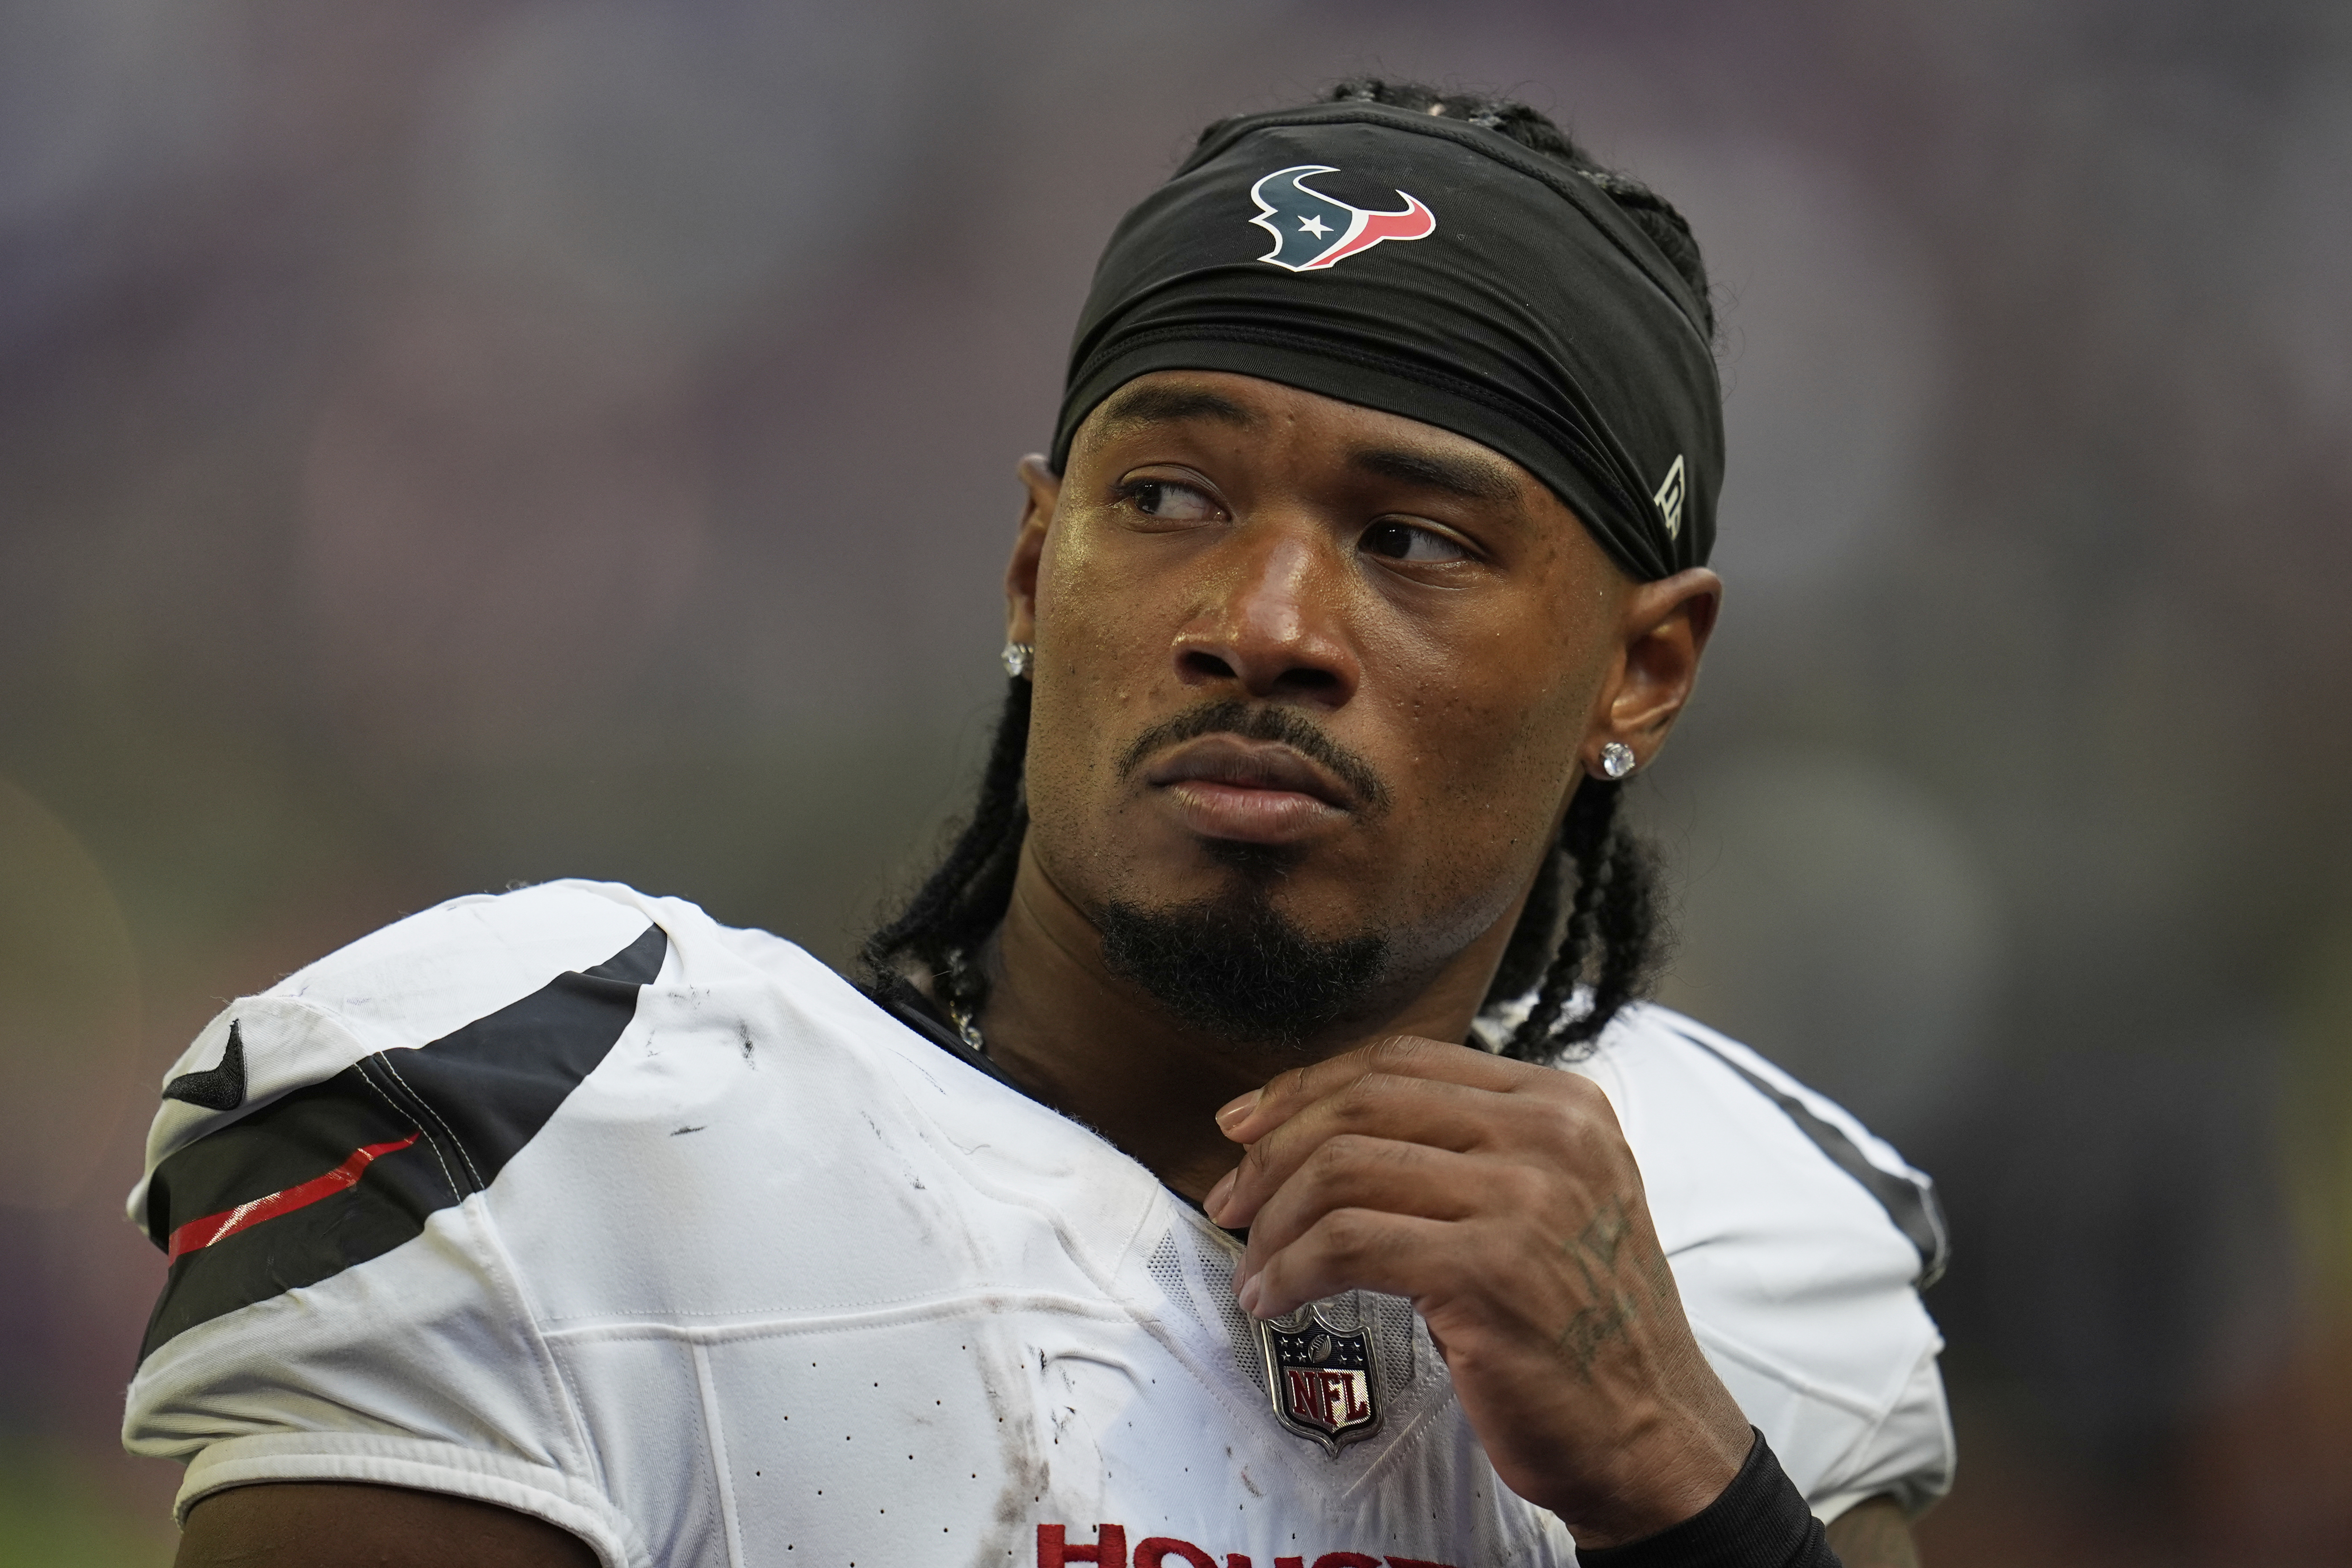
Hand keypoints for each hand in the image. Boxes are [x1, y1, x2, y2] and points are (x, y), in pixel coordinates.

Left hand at [1202, 1036, 1752, 1546]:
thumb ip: (1465, 1148)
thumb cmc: (1579, 1327)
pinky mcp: (1490, 1270)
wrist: (1652, 1435)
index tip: (1246, 1125)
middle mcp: (1549, 1135)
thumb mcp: (1546, 1200)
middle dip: (1273, 1151)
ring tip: (1253, 1266)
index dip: (1308, 1086)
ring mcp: (1524, 1199)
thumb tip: (1322, 1126)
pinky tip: (1275, 1300)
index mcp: (1561, 1102)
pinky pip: (1346, 1245)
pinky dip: (1291, 1271)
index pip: (1402, 1061)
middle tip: (1229, 1201)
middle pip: (1362, 1105)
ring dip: (1274, 1222)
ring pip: (1342, 1170)